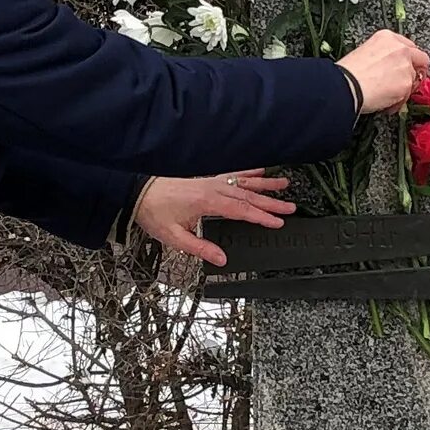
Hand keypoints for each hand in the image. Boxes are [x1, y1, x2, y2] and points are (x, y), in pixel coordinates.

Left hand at [133, 170, 291, 267]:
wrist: (138, 192)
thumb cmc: (154, 212)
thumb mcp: (173, 237)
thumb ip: (199, 248)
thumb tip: (221, 259)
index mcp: (207, 202)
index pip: (241, 211)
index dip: (261, 217)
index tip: (277, 223)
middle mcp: (212, 189)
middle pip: (248, 196)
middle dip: (271, 203)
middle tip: (290, 207)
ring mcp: (209, 182)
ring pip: (243, 183)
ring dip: (264, 184)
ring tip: (284, 183)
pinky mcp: (205, 179)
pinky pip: (231, 174)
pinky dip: (246, 172)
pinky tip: (258, 170)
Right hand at [340, 29, 429, 113]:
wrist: (345, 85)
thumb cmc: (347, 73)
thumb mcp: (365, 53)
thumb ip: (383, 57)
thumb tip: (389, 69)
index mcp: (387, 37)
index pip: (409, 46)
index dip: (408, 59)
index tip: (405, 66)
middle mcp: (400, 48)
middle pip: (421, 59)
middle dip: (416, 71)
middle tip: (405, 83)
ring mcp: (406, 66)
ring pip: (414, 80)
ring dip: (404, 89)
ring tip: (386, 96)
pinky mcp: (406, 83)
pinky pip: (407, 96)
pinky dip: (398, 102)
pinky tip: (385, 103)